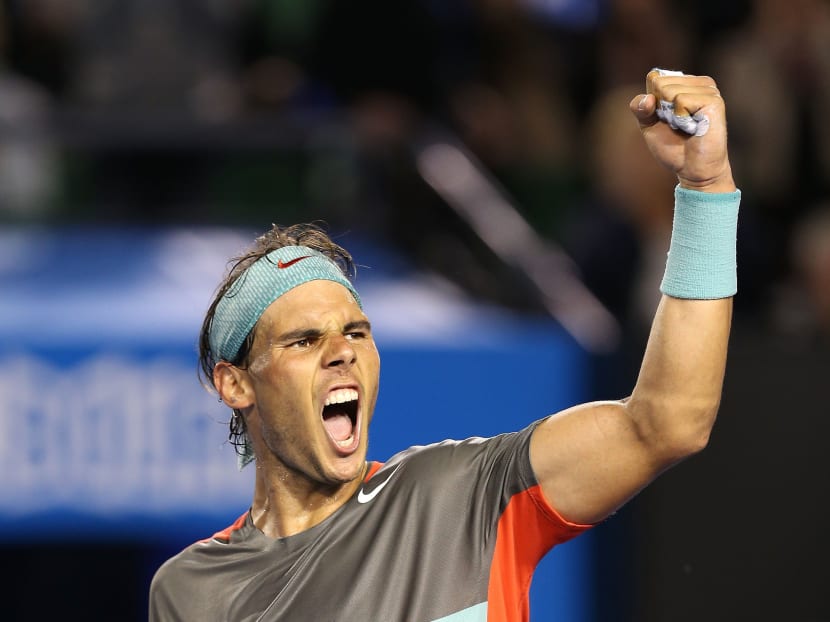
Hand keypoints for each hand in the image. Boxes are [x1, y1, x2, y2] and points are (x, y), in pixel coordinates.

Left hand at [629, 71, 735, 192]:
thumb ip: (640, 109)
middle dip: (660, 109)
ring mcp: (708, 90)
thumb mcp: (648, 125)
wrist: (692, 169)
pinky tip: (693, 127)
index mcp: (685, 84)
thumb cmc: (673, 147)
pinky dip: (680, 118)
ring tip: (686, 127)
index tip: (664, 118)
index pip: (654, 77)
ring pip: (670, 90)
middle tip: (677, 125)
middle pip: (660, 83)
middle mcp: (698, 83)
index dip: (650, 102)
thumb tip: (648, 98)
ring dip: (671, 116)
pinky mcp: (713, 100)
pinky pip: (681, 100)